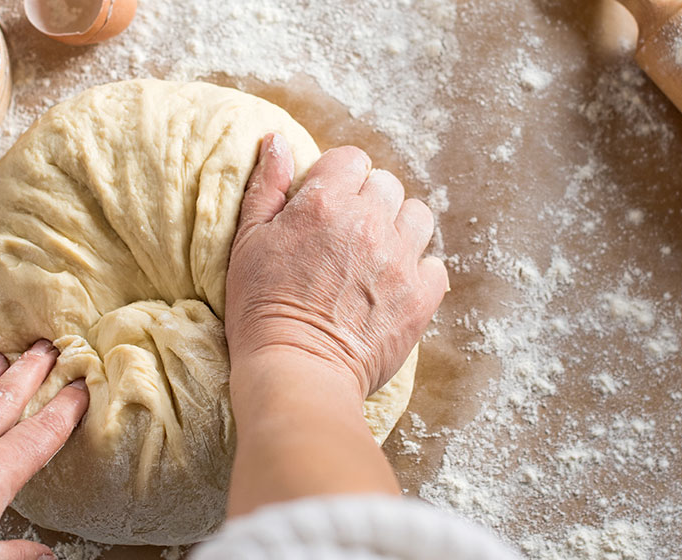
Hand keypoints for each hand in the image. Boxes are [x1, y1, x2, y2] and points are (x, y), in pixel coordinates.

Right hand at [225, 133, 447, 399]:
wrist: (295, 372)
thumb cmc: (260, 309)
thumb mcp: (247, 241)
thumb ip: (267, 186)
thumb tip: (277, 141)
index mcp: (325, 203)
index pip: (351, 159)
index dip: (337, 179)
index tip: (326, 205)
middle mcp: (369, 222)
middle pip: (386, 185)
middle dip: (368, 202)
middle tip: (345, 236)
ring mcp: (400, 259)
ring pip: (418, 216)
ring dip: (399, 228)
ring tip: (375, 256)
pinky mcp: (422, 297)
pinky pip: (434, 265)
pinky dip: (417, 272)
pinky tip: (391, 287)